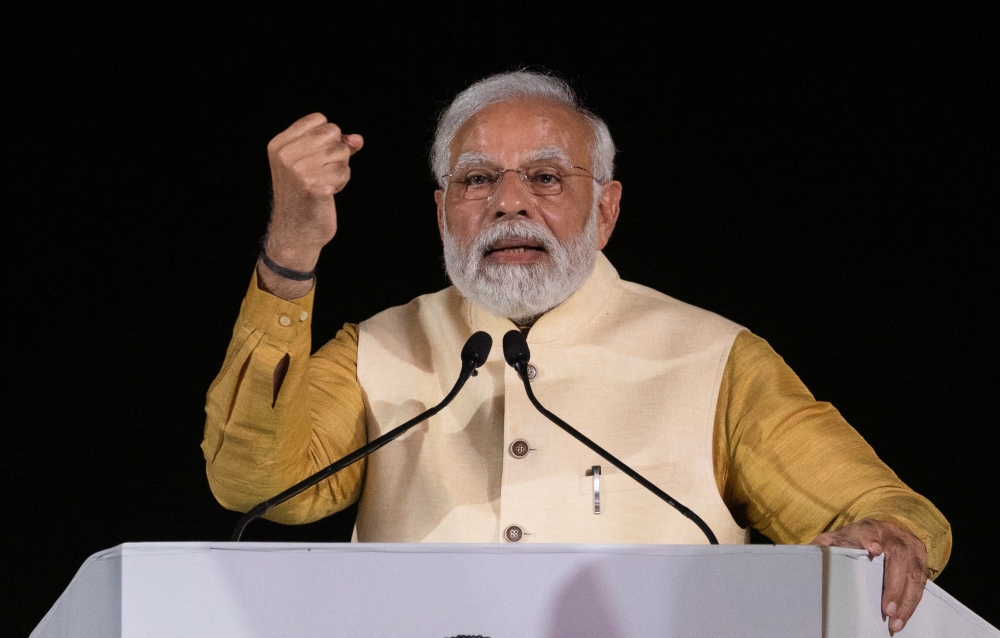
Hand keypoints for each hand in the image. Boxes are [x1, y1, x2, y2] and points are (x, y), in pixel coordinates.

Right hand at [259, 113, 362, 297]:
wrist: (296, 232)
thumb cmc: (306, 197)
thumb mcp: (313, 164)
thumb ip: (336, 146)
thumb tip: (358, 140)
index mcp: (280, 144)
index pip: (319, 119)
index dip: (328, 137)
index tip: (317, 157)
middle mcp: (286, 154)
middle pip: (333, 132)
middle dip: (336, 153)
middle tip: (322, 173)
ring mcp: (298, 170)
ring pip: (341, 152)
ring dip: (340, 169)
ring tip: (324, 183)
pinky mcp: (313, 185)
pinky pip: (343, 172)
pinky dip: (341, 182)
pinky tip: (328, 193)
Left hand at [812, 518, 927, 632]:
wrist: (875, 532)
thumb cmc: (851, 542)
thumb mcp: (834, 541)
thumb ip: (822, 548)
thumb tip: (807, 555)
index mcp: (867, 527)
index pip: (868, 531)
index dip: (871, 539)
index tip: (874, 550)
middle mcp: (891, 533)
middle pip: (898, 556)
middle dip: (894, 586)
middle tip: (888, 610)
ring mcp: (909, 543)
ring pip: (914, 571)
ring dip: (907, 599)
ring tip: (896, 622)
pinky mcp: (921, 556)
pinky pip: (922, 580)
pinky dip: (913, 600)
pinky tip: (905, 615)